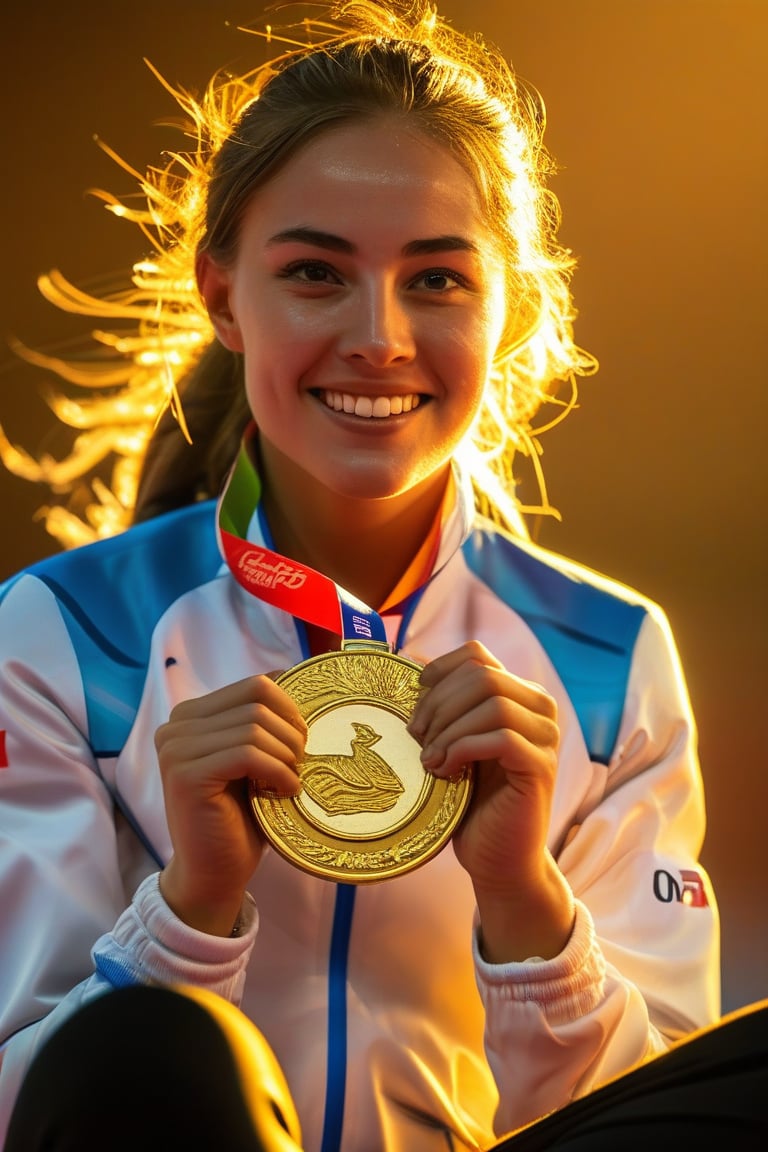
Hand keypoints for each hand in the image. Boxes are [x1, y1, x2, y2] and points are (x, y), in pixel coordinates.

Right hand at [155, 674, 305, 935]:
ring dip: (286, 755)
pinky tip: (285, 791)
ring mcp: (176, 749)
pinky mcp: (186, 774)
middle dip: (291, 732)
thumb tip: (293, 675)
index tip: (301, 740)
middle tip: (298, 765)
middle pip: (257, 700)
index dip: (289, 708)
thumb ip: (260, 721)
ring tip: (289, 780)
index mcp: (191, 715)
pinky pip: (248, 753)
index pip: (255, 684)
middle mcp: (176, 725)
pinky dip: (277, 771)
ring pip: (255, 726)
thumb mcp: (253, 758)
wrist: (213, 873)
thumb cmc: (240, 816)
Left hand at [407, 641, 573, 960]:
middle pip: (482, 675)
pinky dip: (463, 749)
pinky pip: (500, 737)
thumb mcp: (453, 744)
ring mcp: (546, 737)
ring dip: (449, 729)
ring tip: (429, 759)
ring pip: (492, 703)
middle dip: (438, 703)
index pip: (477, 655)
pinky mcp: (541, 766)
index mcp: (519, 695)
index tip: (415, 701)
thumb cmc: (471, 802)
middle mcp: (541, 709)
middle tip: (416, 736)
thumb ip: (445, 706)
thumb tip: (410, 659)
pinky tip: (445, 771)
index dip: (440, 671)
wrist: (499, 860)